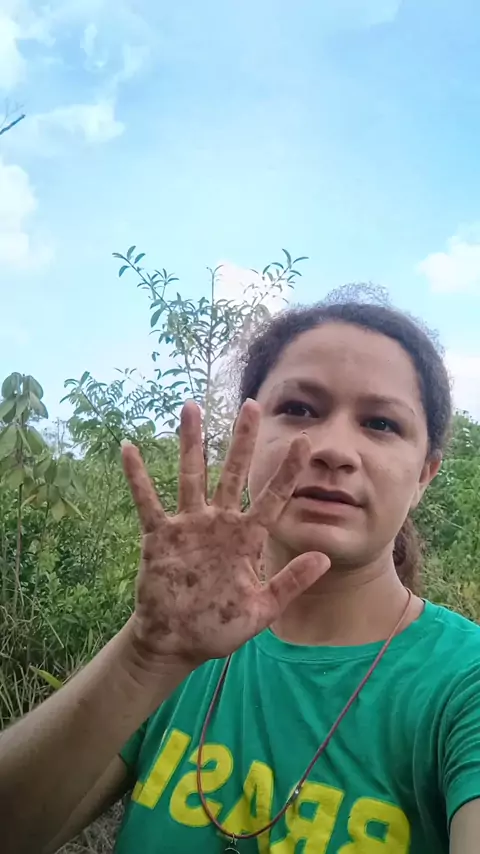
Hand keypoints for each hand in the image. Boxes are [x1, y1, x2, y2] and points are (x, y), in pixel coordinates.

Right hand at [122, 399, 329, 667]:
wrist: (177, 643)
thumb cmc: (219, 628)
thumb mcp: (261, 610)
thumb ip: (290, 583)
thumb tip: (324, 557)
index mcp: (246, 539)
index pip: (272, 498)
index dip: (288, 471)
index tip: (304, 441)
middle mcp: (219, 524)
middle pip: (233, 473)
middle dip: (242, 440)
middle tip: (251, 405)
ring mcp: (189, 527)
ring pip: (192, 475)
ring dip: (191, 442)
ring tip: (192, 407)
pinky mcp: (160, 537)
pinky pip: (147, 501)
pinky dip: (137, 477)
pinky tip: (129, 448)